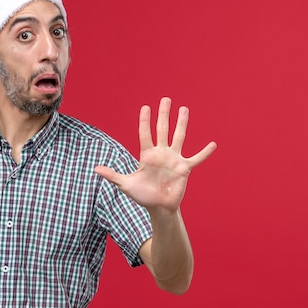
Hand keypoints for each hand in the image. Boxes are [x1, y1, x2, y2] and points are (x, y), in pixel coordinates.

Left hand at [95, 97, 215, 214]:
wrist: (158, 207)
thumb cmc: (142, 195)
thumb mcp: (126, 184)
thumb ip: (112, 175)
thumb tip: (95, 169)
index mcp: (147, 155)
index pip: (145, 134)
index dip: (145, 121)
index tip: (145, 107)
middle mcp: (161, 153)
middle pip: (162, 129)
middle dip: (164, 114)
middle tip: (166, 99)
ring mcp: (173, 159)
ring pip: (179, 137)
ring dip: (182, 123)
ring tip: (184, 109)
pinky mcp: (184, 169)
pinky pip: (196, 158)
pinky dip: (204, 152)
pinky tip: (213, 144)